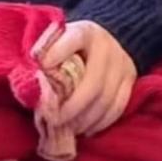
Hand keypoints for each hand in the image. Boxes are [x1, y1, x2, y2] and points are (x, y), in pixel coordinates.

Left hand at [41, 21, 136, 137]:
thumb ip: (45, 52)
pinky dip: (100, 123)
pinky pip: (117, 108)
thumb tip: (31, 74)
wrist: (101, 40)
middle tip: (54, 120)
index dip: (57, 54)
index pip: (73, 40)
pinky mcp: (130, 80)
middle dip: (72, 106)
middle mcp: (107, 46)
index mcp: (85, 31)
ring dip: (85, 119)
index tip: (41, 68)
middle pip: (93, 83)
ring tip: (67, 128)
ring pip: (106, 100)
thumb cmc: (69, 45)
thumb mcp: (57, 39)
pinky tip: (85, 129)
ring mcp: (122, 63)